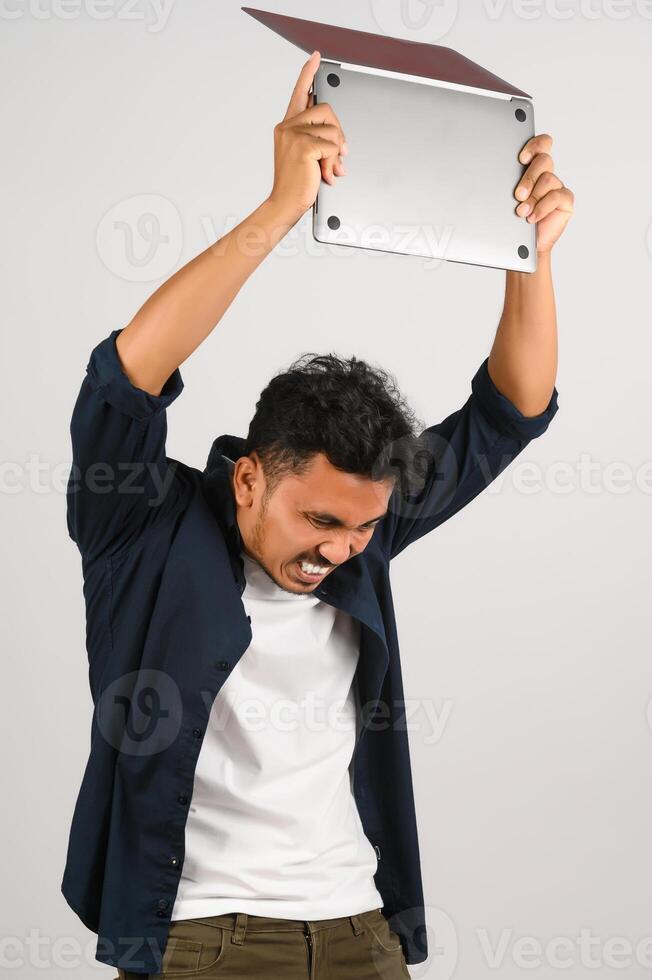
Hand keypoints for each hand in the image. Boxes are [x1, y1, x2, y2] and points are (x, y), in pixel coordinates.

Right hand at [267, 51, 347, 222]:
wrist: (285, 204)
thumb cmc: (296, 185)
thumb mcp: (310, 158)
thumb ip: (321, 143)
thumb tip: (341, 143)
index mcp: (287, 127)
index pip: (299, 94)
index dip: (308, 74)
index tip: (315, 58)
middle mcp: (287, 127)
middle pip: (326, 110)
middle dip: (339, 134)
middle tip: (339, 156)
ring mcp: (293, 134)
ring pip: (332, 130)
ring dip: (336, 154)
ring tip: (327, 171)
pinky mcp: (303, 145)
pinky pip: (332, 145)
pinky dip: (333, 163)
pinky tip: (325, 175)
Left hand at [514, 134, 573, 253]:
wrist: (522, 247)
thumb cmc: (513, 222)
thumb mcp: (505, 200)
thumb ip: (505, 184)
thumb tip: (493, 174)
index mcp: (532, 168)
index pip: (541, 144)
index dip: (535, 145)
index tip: (521, 158)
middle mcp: (546, 174)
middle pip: (544, 160)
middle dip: (529, 177)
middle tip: (518, 194)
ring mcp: (557, 187)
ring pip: (548, 179)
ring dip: (533, 196)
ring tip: (522, 212)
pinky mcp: (565, 200)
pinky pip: (556, 196)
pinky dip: (542, 207)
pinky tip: (532, 217)